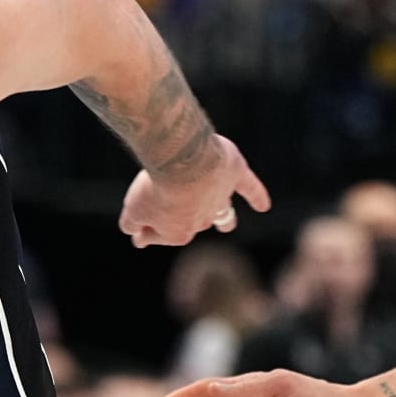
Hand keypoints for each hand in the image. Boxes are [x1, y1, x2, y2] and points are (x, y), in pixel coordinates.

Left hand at [118, 136, 269, 250]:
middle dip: (180, 220)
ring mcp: (221, 197)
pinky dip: (257, 196)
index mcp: (179, 233)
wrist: (183, 161)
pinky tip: (263, 206)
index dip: (146, 230)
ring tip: (228, 226)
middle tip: (166, 209)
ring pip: (223, 212)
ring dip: (225, 220)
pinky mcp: (234, 174)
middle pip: (192, 221)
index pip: (160, 235)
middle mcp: (204, 219)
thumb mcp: (134, 210)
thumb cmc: (157, 188)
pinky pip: (249, 188)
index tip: (135, 230)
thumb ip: (132, 225)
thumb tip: (136, 235)